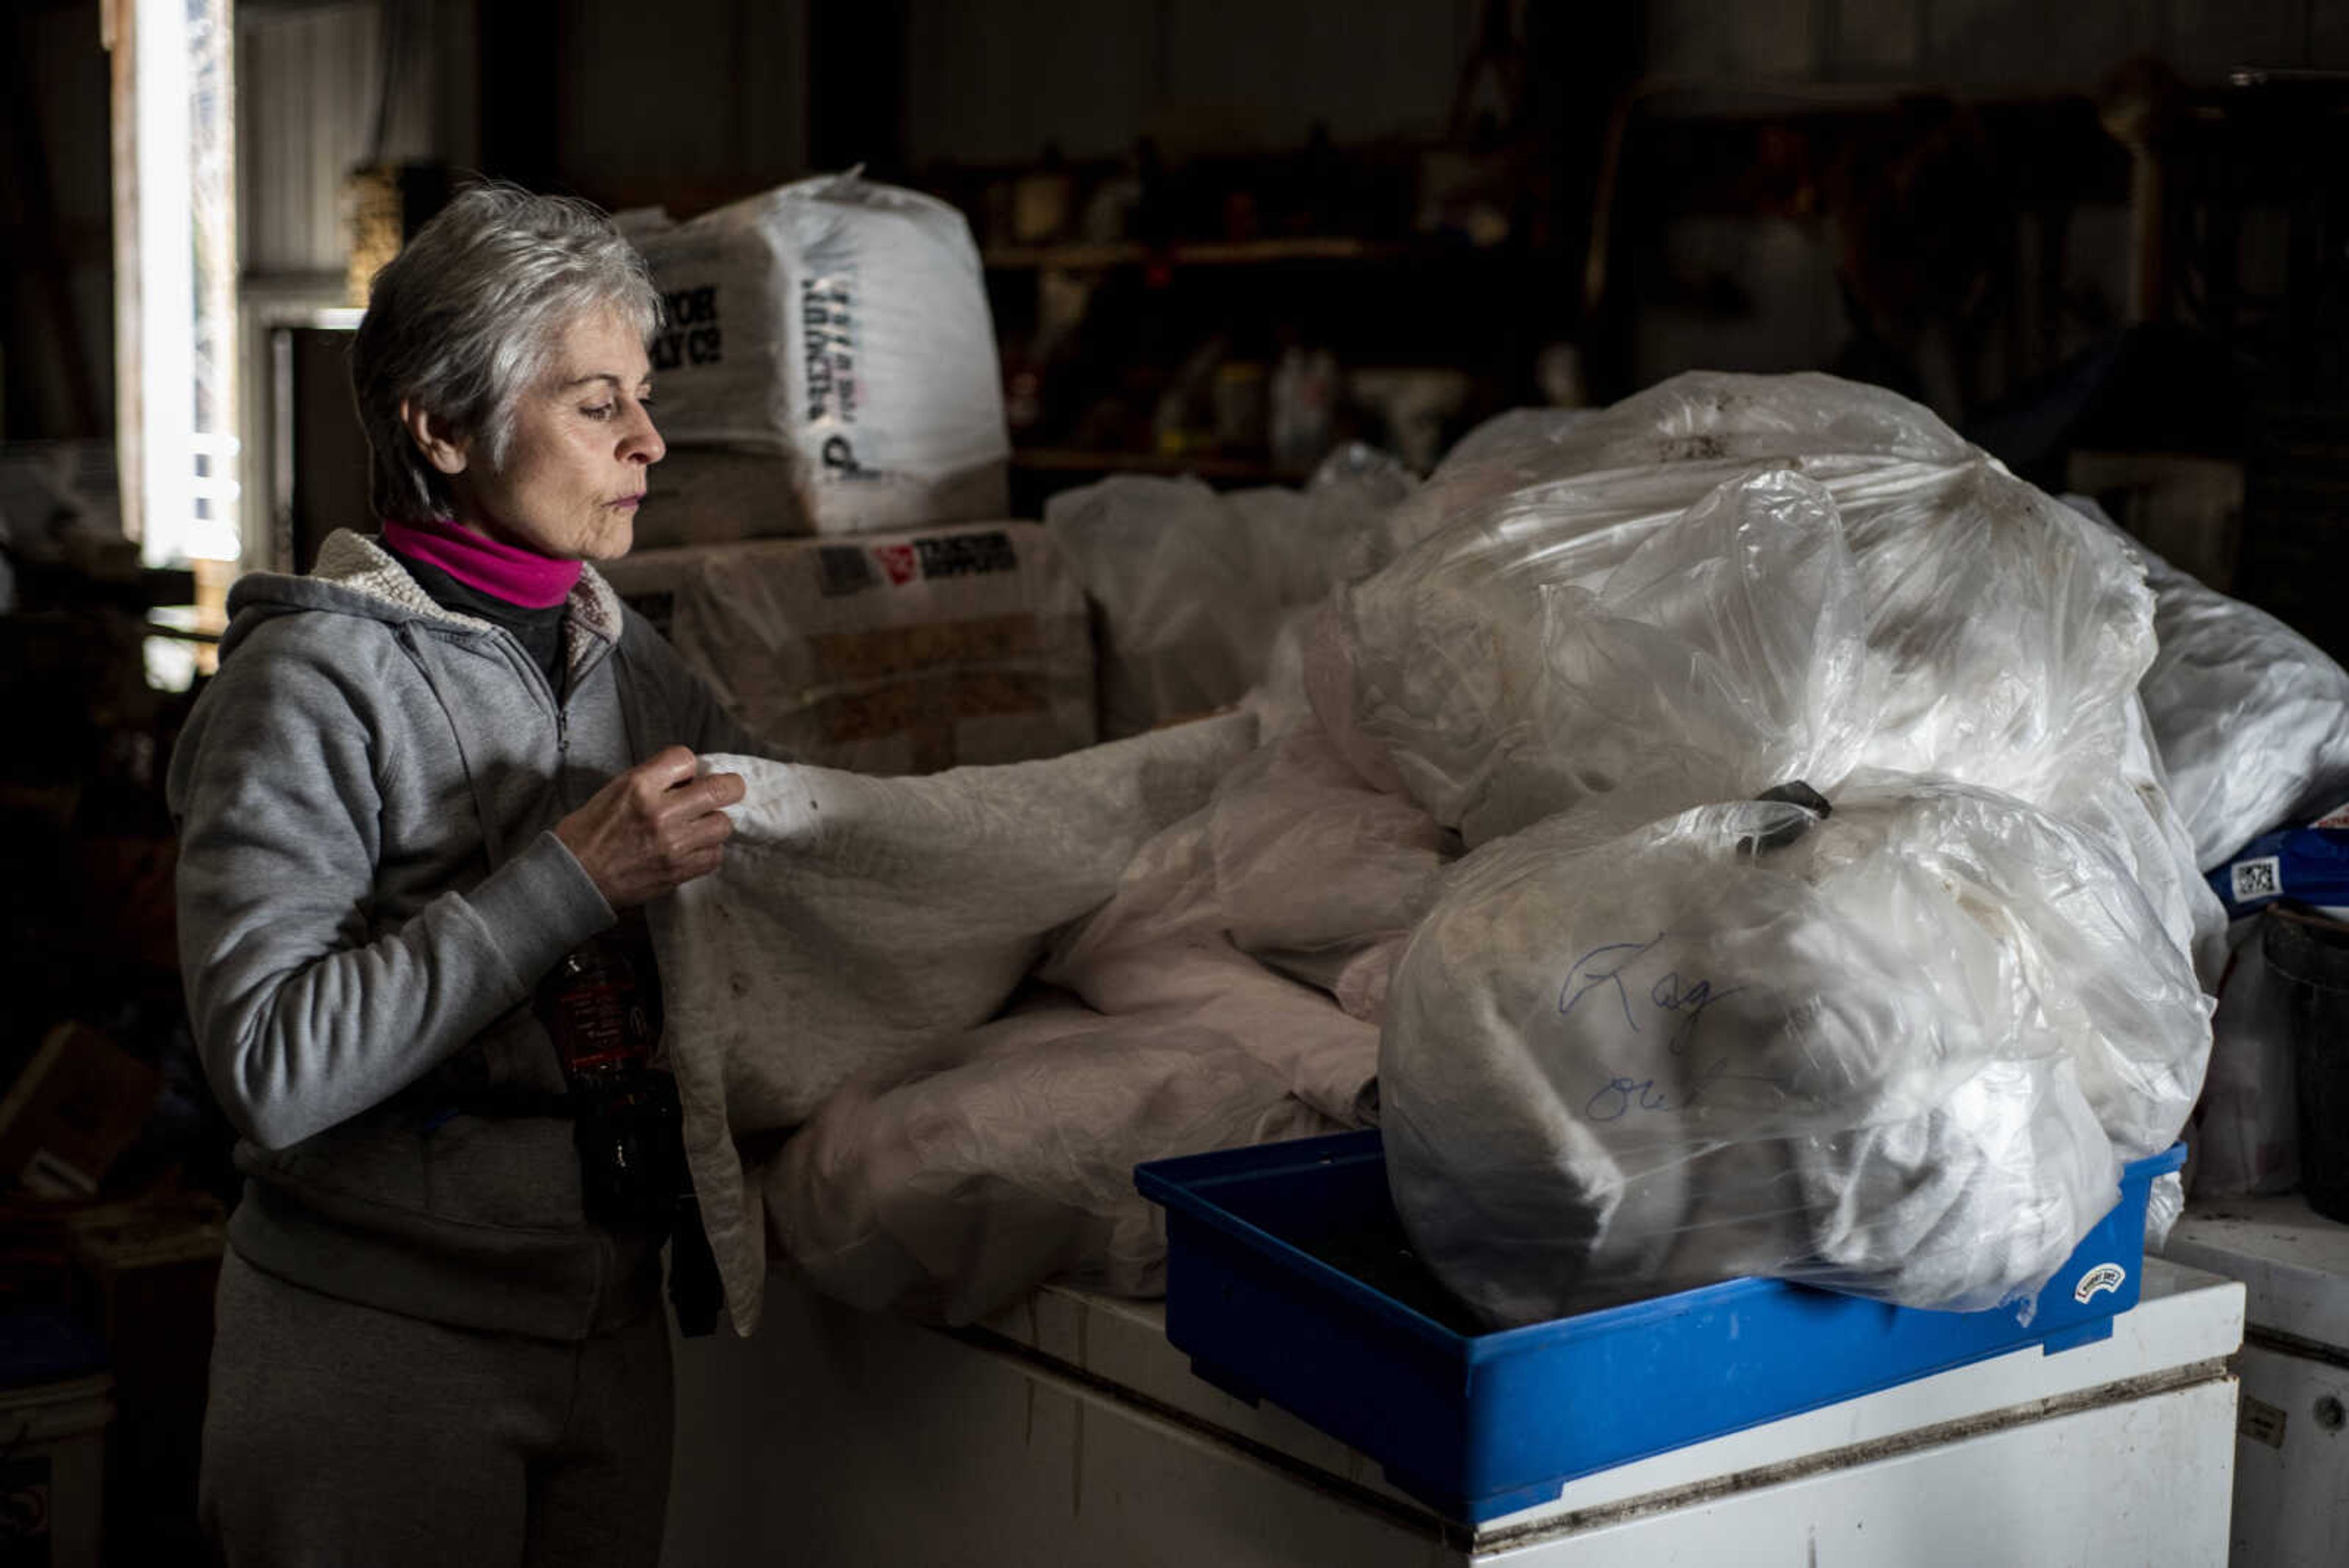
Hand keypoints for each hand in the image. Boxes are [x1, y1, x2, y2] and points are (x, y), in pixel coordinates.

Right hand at [555, 747, 746, 908]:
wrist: (573, 877)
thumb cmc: (587, 833)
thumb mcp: (613, 791)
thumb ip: (651, 781)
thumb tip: (688, 778)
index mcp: (638, 785)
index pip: (686, 758)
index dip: (689, 767)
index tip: (686, 777)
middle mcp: (660, 812)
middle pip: (721, 789)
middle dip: (728, 787)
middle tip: (725, 791)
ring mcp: (672, 844)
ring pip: (723, 825)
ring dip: (714, 823)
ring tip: (699, 826)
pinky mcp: (677, 871)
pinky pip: (714, 856)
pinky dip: (708, 852)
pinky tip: (692, 849)